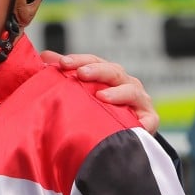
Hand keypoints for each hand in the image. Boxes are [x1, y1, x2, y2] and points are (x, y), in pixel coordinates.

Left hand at [41, 51, 158, 133]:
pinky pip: (148, 120)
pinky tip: (134, 125)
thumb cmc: (100, 110)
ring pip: (131, 91)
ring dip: (117, 93)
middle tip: (81, 73)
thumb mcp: (82, 90)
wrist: (120, 138)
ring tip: (101, 97)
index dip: (79, 60)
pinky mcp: (149, 121)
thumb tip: (46, 56)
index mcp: (109, 75)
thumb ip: (66, 73)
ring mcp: (139, 101)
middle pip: (113, 71)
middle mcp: (125, 84)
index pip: (94, 62)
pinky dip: (142, 122)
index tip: (63, 62)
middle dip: (97, 70)